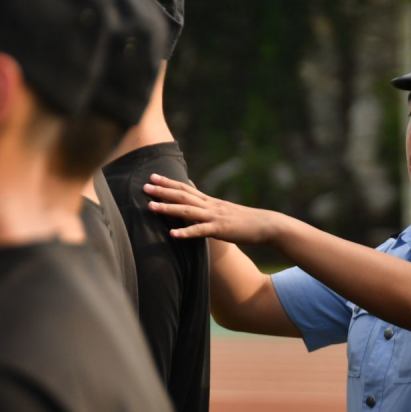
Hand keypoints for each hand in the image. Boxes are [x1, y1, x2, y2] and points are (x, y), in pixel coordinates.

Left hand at [143, 174, 282, 244]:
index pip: (186, 188)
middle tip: (144, 185)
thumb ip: (209, 207)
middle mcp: (210, 205)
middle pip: (183, 196)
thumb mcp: (225, 210)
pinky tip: (172, 235)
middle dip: (162, 191)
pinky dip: (186, 232)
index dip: (169, 183)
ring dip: (168, 209)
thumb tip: (198, 202)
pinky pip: (200, 231)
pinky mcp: (220, 229)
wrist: (267, 224)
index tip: (152, 176)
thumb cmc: (246, 221)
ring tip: (150, 207)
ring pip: (187, 211)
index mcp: (210, 201)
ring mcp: (215, 217)